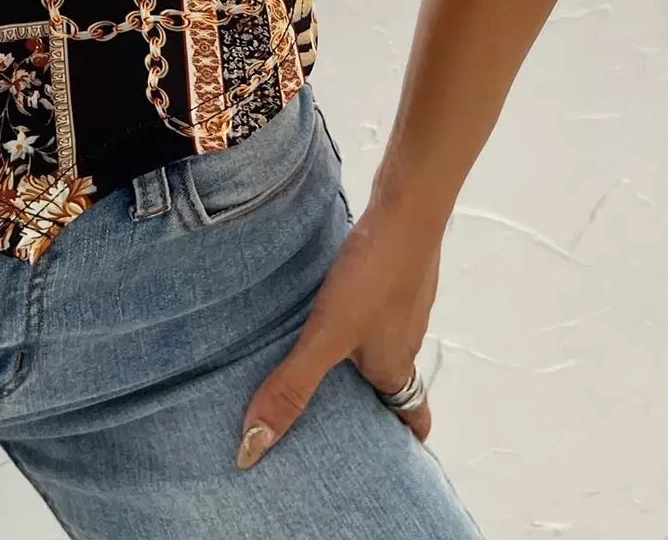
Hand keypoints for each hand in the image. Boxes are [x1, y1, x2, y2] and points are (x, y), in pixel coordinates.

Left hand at [236, 199, 443, 468]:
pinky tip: (328, 303)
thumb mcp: (325, 337)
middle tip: (335, 412)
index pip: (415, 420)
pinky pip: (378, 307)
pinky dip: (358, 316)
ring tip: (320, 359)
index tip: (384, 456)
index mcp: (394, 370)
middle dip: (370, 402)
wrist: (406, 211)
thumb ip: (292, 387)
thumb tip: (253, 448)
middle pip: (395, 385)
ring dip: (362, 357)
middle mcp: (405, 343)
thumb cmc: (373, 279)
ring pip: (386, 344)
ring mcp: (405, 306)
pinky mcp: (396, 275)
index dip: (404, 441)